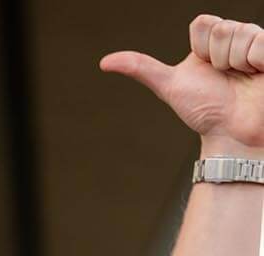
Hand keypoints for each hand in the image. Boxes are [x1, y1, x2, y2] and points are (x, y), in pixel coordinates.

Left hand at [102, 15, 263, 151]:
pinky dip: (257, 62)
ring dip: (239, 62)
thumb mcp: (170, 87)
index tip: (206, 70)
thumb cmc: (206, 111)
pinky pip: (261, 43)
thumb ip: (141, 69)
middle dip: (219, 58)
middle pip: (222, 28)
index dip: (201, 48)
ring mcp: (257, 43)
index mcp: (211, 41)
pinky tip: (259, 74)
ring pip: (242, 34)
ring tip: (244, 78)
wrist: (233, 133)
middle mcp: (236, 38)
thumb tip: (105, 62)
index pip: (203, 23)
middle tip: (226, 77)